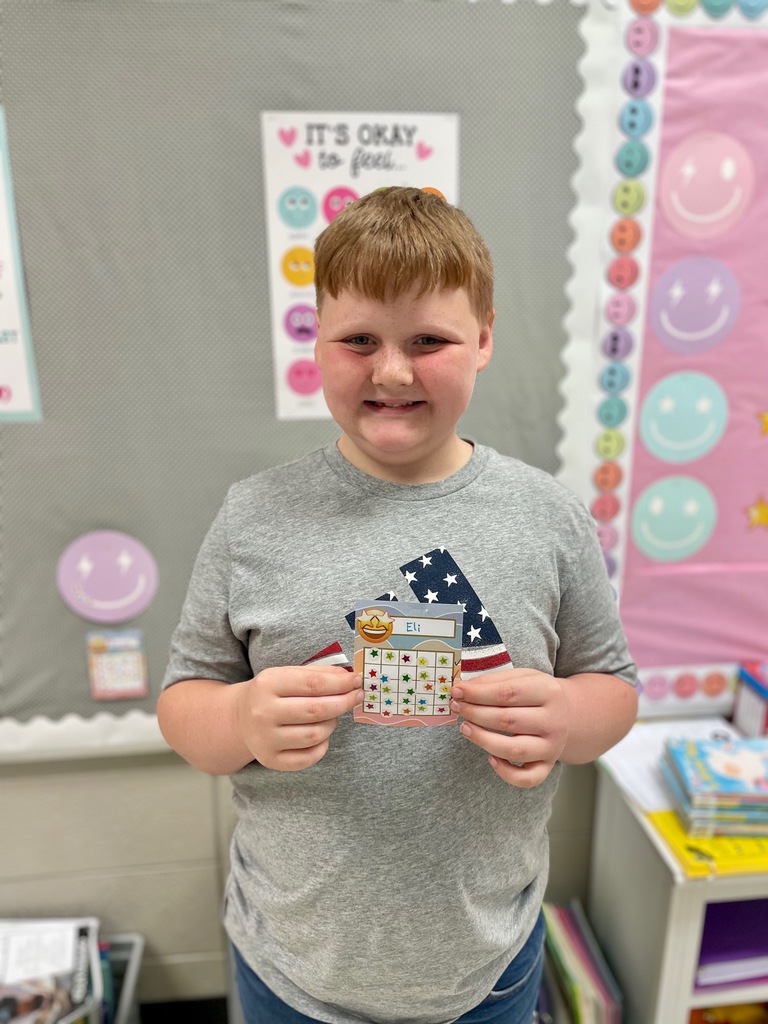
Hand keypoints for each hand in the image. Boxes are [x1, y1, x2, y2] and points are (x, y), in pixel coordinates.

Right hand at [236, 666, 362, 770]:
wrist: (239, 718)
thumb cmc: (271, 693)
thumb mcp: (287, 674)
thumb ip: (318, 673)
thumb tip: (349, 678)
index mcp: (268, 684)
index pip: (313, 684)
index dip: (341, 683)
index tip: (357, 681)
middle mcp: (263, 712)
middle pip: (317, 710)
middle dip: (344, 702)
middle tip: (356, 697)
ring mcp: (265, 739)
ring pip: (315, 734)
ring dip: (332, 723)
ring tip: (333, 715)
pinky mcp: (271, 760)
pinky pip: (309, 757)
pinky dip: (323, 745)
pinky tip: (321, 734)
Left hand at [450, 667, 569, 786]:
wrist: (568, 713)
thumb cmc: (537, 693)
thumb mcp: (522, 677)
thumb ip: (494, 681)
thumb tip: (464, 690)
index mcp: (549, 691)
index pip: (508, 693)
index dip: (478, 693)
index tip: (457, 692)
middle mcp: (554, 721)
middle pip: (508, 720)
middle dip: (475, 714)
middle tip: (457, 708)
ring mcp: (552, 746)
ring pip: (514, 750)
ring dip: (483, 740)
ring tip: (464, 728)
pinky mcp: (548, 766)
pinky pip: (527, 778)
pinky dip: (506, 773)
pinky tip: (490, 759)